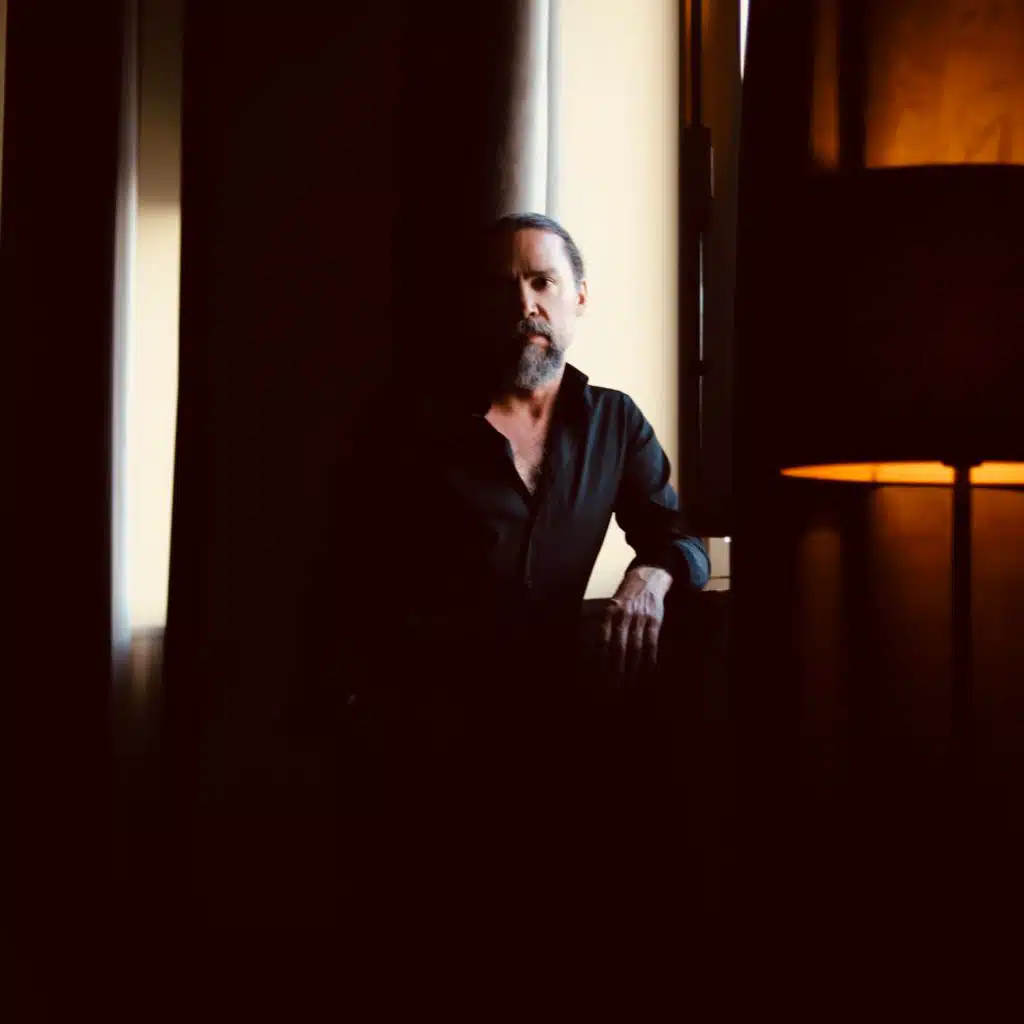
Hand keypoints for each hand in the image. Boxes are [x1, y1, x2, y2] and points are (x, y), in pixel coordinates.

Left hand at [599, 566, 672, 685]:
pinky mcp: (655, 620)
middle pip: (618, 648)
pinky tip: (648, 673)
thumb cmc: (627, 595)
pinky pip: (652, 644)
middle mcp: (623, 615)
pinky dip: (650, 660)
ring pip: (635, 649)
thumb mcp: (612, 605)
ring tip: (629, 686)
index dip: (600, 660)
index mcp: (609, 612)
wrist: (648, 576)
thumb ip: (607, 624)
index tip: (597, 677)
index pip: (603, 641)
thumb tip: (598, 651)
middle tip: (612, 688)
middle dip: (615, 670)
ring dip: (632, 669)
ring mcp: (640, 618)